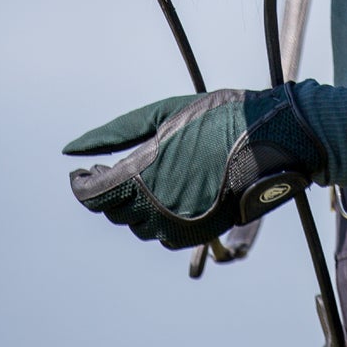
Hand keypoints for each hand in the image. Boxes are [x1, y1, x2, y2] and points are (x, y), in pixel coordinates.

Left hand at [63, 87, 323, 249]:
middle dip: (108, 191)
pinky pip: (163, 233)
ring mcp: (178, 224)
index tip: (82, 171)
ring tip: (148, 176)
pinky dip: (157, 216)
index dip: (82, 184)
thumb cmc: (218, 117)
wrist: (274, 138)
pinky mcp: (198, 233)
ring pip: (137, 224)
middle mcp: (157, 206)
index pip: (93, 194)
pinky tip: (170, 191)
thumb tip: (72, 149)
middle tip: (113, 169)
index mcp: (144, 173)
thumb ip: (118, 133)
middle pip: (113, 211)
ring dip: (133, 204)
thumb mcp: (165, 114)